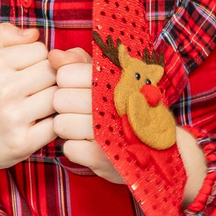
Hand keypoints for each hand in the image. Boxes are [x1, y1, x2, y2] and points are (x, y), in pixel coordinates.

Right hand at [0, 25, 56, 199]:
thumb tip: (35, 32)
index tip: (27, 72)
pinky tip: (39, 124)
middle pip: (53, 72)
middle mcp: (2, 89)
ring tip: (38, 106)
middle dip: (49, 80)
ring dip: (54, 102)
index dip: (38, 60)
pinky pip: (57, 124)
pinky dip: (53, 124)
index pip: (41, 50)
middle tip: (35, 91)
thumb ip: (4, 36)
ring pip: (59, 97)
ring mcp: (13, 117)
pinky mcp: (23, 142)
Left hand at [50, 53, 208, 201]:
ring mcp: (104, 134)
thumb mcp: (110, 77)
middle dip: (66, 104)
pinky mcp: (99, 159)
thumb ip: (79, 63)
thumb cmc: (130, 107)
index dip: (66, 81)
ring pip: (60, 124)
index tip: (79, 86)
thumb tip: (53, 56)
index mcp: (111, 81)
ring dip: (69, 126)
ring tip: (85, 126)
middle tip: (82, 108)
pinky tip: (90, 144)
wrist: (163, 148)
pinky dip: (76, 148)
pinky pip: (67, 148)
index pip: (64, 74)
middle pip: (59, 99)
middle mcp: (108, 106)